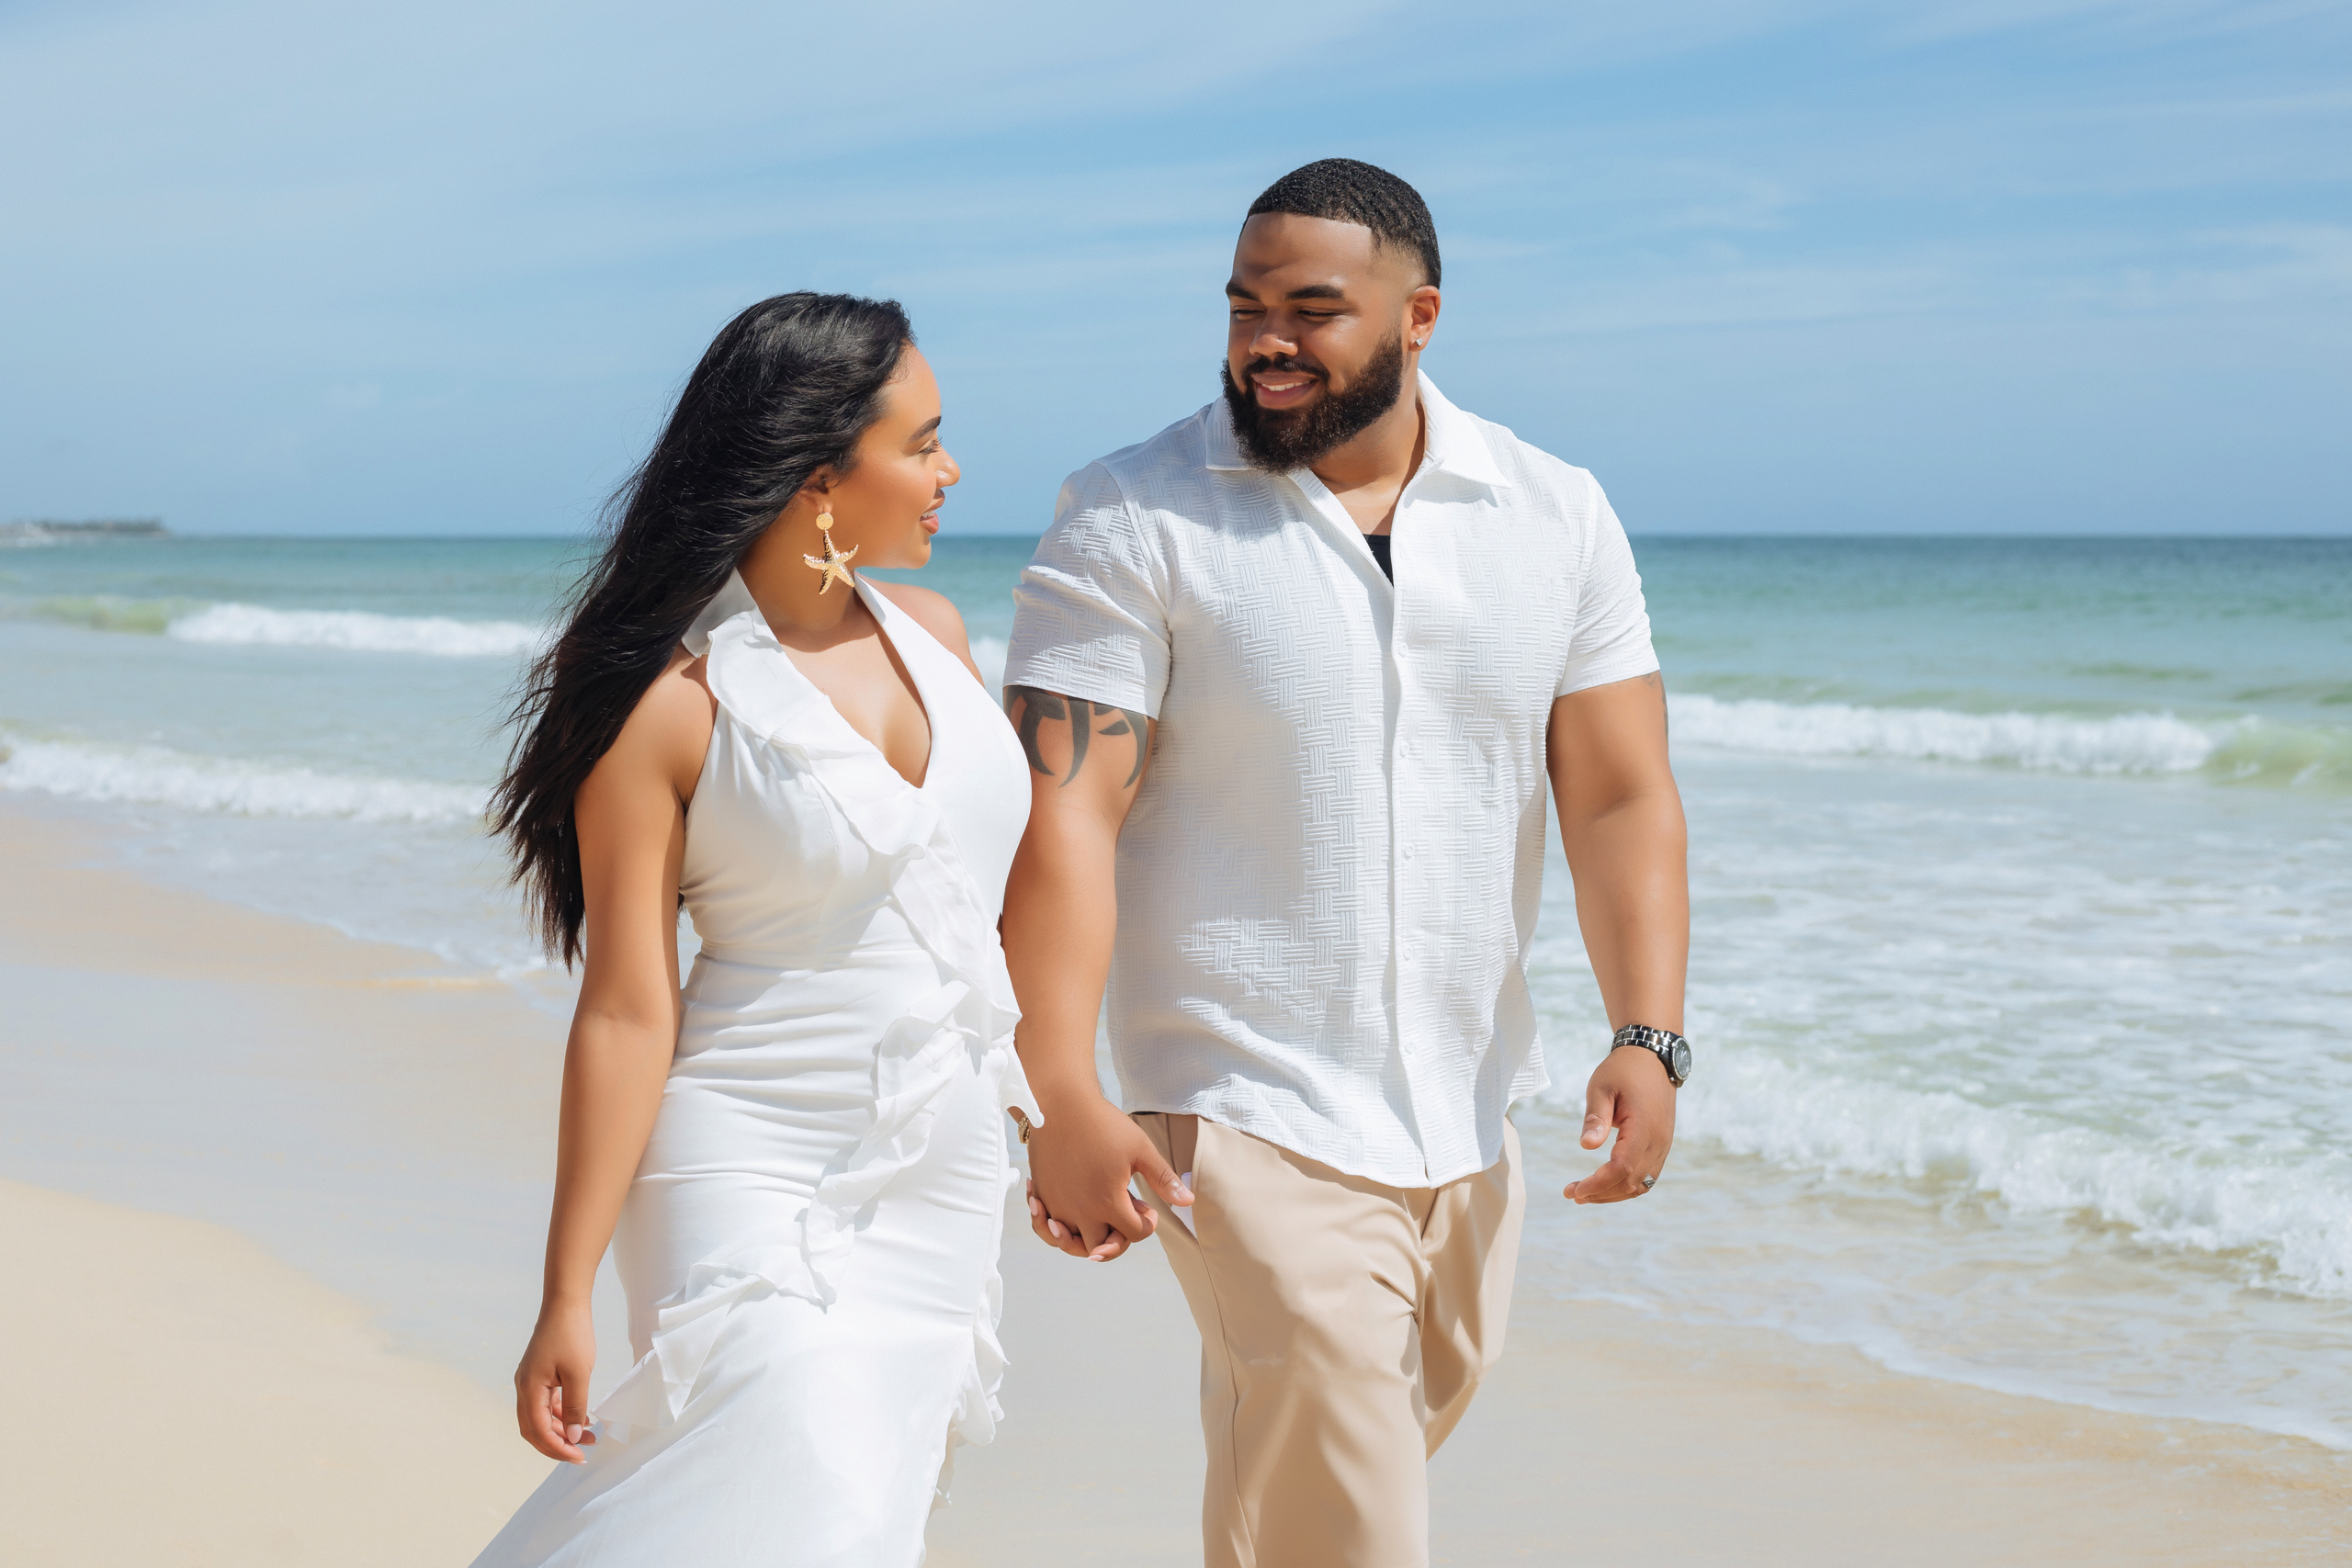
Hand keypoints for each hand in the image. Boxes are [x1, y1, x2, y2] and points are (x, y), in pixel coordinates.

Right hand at [514, 1300, 597, 1461]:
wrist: (565, 1303)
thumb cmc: (572, 1335)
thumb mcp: (579, 1374)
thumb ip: (575, 1407)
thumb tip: (574, 1437)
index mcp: (529, 1388)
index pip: (538, 1430)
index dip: (558, 1448)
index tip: (579, 1457)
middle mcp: (524, 1387)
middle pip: (534, 1429)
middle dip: (556, 1445)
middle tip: (582, 1453)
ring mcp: (530, 1381)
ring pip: (540, 1417)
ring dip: (561, 1430)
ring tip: (588, 1437)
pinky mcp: (539, 1375)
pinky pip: (546, 1403)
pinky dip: (561, 1414)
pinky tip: (581, 1418)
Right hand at [1024, 1094, 1191, 1260]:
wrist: (1060, 1104)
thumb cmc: (1103, 1124)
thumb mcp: (1140, 1149)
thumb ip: (1163, 1179)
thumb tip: (1188, 1201)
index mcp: (1108, 1203)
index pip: (1134, 1234)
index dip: (1147, 1224)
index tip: (1146, 1207)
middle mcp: (1080, 1212)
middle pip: (1101, 1248)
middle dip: (1117, 1237)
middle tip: (1122, 1212)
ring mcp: (1057, 1206)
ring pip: (1069, 1243)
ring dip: (1084, 1238)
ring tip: (1095, 1218)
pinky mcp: (1041, 1195)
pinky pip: (1044, 1226)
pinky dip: (1053, 1226)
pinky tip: (1068, 1207)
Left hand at [1566, 1046, 1675, 1203]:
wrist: (1652, 1057)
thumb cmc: (1623, 1070)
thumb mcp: (1601, 1087)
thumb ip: (1596, 1117)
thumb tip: (1586, 1146)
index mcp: (1644, 1128)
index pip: (1621, 1169)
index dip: (1598, 1184)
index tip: (1574, 1191)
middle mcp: (1659, 1141)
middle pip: (1631, 1183)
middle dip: (1600, 1193)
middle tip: (1571, 1193)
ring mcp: (1663, 1145)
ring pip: (1642, 1185)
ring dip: (1614, 1194)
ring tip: (1585, 1194)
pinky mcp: (1662, 1145)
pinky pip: (1647, 1176)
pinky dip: (1627, 1185)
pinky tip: (1606, 1184)